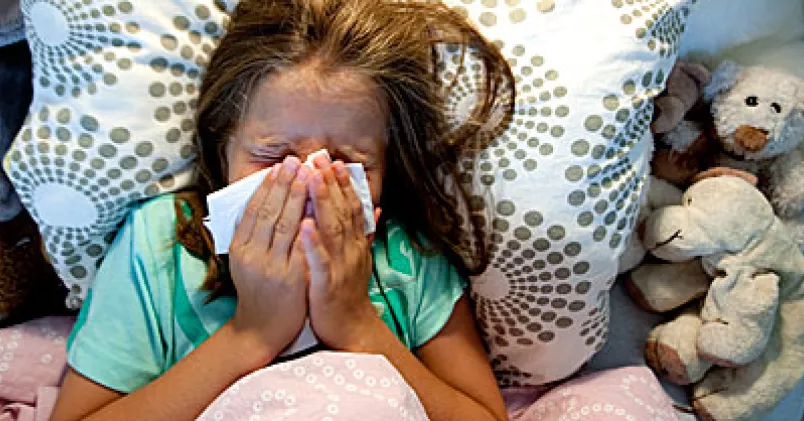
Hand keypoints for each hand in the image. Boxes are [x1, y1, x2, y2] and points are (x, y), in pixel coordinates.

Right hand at [227, 156, 309, 358]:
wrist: (260, 330)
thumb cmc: (257, 292)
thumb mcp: (247, 261)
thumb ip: (253, 235)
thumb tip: (261, 204)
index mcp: (240, 248)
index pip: (254, 210)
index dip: (267, 186)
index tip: (278, 167)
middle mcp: (252, 254)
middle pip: (269, 212)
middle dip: (284, 184)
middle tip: (295, 161)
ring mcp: (271, 266)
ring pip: (284, 225)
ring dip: (296, 198)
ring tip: (306, 175)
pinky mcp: (290, 278)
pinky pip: (300, 248)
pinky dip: (307, 227)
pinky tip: (314, 210)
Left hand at [302, 157, 380, 349]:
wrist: (351, 330)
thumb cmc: (349, 294)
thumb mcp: (360, 259)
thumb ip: (366, 233)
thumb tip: (377, 209)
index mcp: (356, 244)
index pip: (351, 207)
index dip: (342, 184)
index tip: (333, 161)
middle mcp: (351, 251)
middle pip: (342, 211)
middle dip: (330, 183)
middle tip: (319, 157)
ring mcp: (340, 267)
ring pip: (332, 229)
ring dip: (323, 202)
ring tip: (312, 179)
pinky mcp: (327, 284)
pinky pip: (319, 260)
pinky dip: (313, 242)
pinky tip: (304, 225)